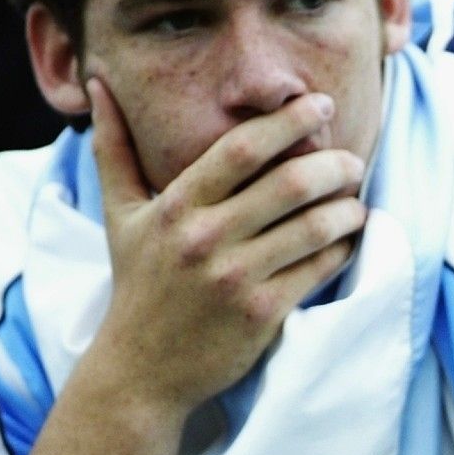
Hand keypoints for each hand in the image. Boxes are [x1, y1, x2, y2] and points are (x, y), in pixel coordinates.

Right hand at [85, 79, 368, 417]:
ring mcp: (236, 278)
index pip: (242, 148)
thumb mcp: (119, 215)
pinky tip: (347, 239)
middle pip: (290, 183)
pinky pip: (319, 269)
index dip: (289, 120)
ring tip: (355, 200)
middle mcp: (206, 239)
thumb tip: (98, 84)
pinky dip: (343, 248)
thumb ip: (114, 148)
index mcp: (176, 206)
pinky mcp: (262, 313)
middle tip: (351, 160)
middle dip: (333, 165)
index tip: (320, 104)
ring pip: (315, 227)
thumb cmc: (137, 284)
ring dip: (347, 208)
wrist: (140, 370)